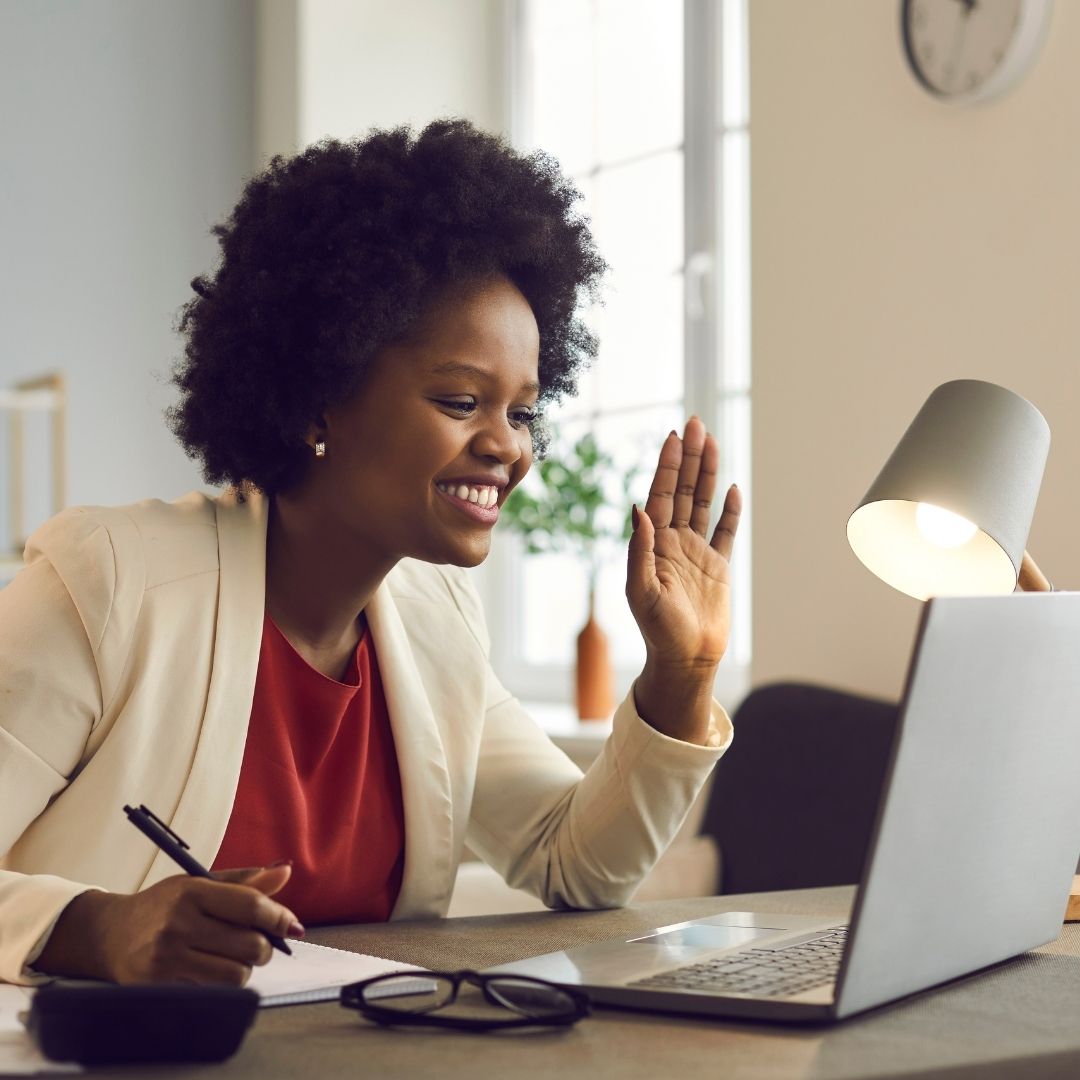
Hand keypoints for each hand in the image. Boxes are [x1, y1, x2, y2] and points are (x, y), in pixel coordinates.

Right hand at [35, 864, 303, 985]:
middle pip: (249, 945)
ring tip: (234, 959)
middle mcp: (179, 924)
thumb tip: (286, 869)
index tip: (291, 925)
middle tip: (257, 944)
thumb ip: (245, 882)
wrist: (109, 934)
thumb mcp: (200, 883)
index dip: (278, 916)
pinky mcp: (159, 986)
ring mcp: (167, 958)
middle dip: (264, 947)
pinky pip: (212, 993)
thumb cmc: (164, 905)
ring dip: (244, 969)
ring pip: (235, 975)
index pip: (250, 906)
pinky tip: (212, 971)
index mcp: (192, 892)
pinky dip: (221, 985)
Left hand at [626, 417, 740, 740]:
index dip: (667, 466)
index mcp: (653, 544)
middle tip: (695, 423)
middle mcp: (673, 542)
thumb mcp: (641, 591)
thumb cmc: (658, 630)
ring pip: (704, 503)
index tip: (674, 437)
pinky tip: (733, 488)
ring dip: (708, 473)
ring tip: (712, 441)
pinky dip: (730, 511)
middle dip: (688, 458)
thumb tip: (637, 509)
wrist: (686, 659)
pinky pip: (725, 532)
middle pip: (684, 490)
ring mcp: (696, 552)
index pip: (661, 495)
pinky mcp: (717, 567)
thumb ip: (639, 550)